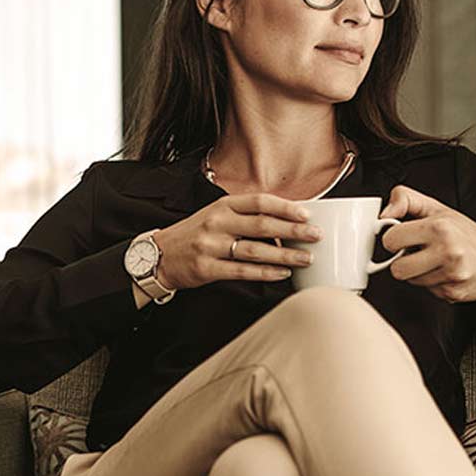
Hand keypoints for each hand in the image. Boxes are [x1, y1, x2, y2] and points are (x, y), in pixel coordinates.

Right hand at [151, 193, 323, 289]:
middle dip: (293, 231)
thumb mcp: (216, 215)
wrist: (159, 255)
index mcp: (222, 205)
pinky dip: (266, 273)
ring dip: (285, 255)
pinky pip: (243, 271)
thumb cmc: (195, 234)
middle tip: (315, 236)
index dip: (285, 208)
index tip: (307, 214)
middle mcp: (217, 222)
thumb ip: (245, 215)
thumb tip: (285, 220)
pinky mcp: (207, 268)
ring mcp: (211, 246)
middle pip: (263, 225)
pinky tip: (283, 273)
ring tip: (306, 258)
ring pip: (256, 250)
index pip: (259, 202)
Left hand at [378, 185, 475, 314]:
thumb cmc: (467, 234)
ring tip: (436, 261)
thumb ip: (407, 200)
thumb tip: (383, 212)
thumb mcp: (438, 208)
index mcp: (440, 227)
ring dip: (418, 273)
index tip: (404, 238)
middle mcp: (447, 251)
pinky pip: (426, 291)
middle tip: (419, 252)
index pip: (391, 240)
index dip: (394, 239)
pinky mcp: (453, 293)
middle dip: (403, 261)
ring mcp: (451, 275)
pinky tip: (446, 272)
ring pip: (410, 281)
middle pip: (397, 269)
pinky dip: (432, 283)